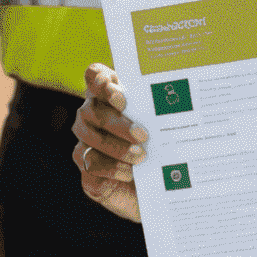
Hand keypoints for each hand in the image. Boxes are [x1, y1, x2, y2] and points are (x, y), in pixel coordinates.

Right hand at [71, 63, 146, 223]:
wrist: (155, 180)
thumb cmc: (158, 142)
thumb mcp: (160, 123)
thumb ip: (158, 109)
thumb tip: (171, 101)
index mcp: (108, 92)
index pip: (94, 75)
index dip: (101, 82)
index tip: (120, 96)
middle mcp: (91, 112)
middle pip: (92, 109)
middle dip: (117, 122)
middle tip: (142, 135)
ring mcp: (85, 138)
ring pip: (89, 136)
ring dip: (116, 147)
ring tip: (141, 156)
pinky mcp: (85, 164)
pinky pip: (90, 162)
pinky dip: (112, 167)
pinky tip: (130, 172)